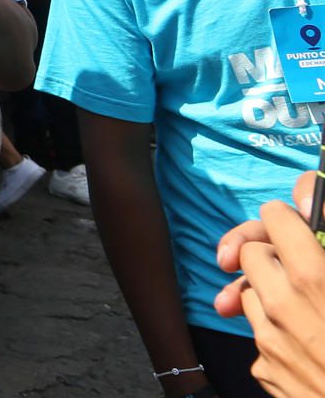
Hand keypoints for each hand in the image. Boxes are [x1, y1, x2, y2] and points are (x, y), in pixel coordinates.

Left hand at [216, 172, 324, 397]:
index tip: (303, 227)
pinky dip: (277, 334)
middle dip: (274, 254)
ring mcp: (269, 338)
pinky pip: (259, 335)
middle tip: (305, 266)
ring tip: (311, 307)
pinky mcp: (264, 369)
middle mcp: (281, 303)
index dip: (290, 219)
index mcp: (314, 276)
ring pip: (249, 292)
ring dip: (271, 293)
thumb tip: (307, 196)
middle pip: (252, 251)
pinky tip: (311, 345)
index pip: (274, 215)